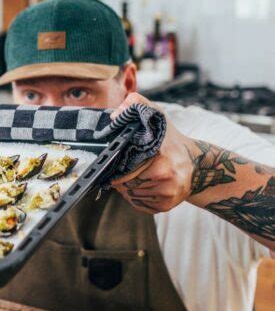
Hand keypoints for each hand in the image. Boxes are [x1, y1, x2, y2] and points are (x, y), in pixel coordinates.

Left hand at [110, 92, 193, 212]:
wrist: (196, 164)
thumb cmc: (170, 140)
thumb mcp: (157, 116)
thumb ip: (136, 104)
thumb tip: (116, 115)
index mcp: (160, 156)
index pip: (124, 167)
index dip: (116, 165)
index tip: (115, 160)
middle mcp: (166, 177)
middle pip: (125, 183)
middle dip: (120, 177)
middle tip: (125, 167)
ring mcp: (167, 193)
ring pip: (130, 195)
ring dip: (127, 187)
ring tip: (136, 175)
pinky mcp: (166, 206)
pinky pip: (139, 205)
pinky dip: (136, 197)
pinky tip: (144, 185)